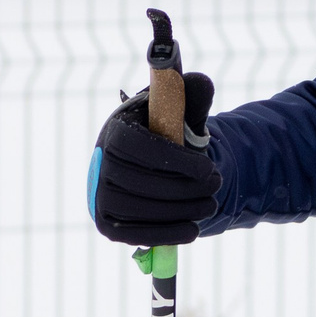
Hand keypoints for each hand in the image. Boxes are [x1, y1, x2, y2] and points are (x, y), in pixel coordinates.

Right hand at [90, 74, 219, 245]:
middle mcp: (100, 163)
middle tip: (216, 186)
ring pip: (141, 209)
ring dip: (182, 211)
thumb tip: (201, 82)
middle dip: (186, 189)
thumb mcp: (178, 113)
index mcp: (116, 132)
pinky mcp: (106, 222)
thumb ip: (191, 97)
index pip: (141, 149)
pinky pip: (134, 234)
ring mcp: (99, 195)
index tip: (208, 169)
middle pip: (142, 182)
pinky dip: (166, 234)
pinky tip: (192, 230)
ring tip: (210, 204)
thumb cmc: (166, 135)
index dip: (177, 162)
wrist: (150, 166)